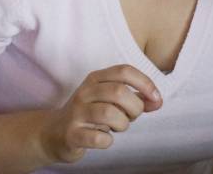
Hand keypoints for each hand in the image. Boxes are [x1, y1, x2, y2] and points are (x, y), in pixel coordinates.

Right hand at [38, 65, 161, 163]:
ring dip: (122, 124)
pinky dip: (108, 141)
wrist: (54, 133)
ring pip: (109, 113)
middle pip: (119, 91)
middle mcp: (85, 92)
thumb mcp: (110, 101)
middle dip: (135, 107)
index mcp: (95, 79)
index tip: (156, 99)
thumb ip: (135, 98)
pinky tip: (104, 139)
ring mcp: (77, 113)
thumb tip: (157, 101)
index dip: (145, 83)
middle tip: (132, 116)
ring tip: (118, 127)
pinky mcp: (72, 134)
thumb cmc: (90, 115)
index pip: (124, 71)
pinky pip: (98, 138)